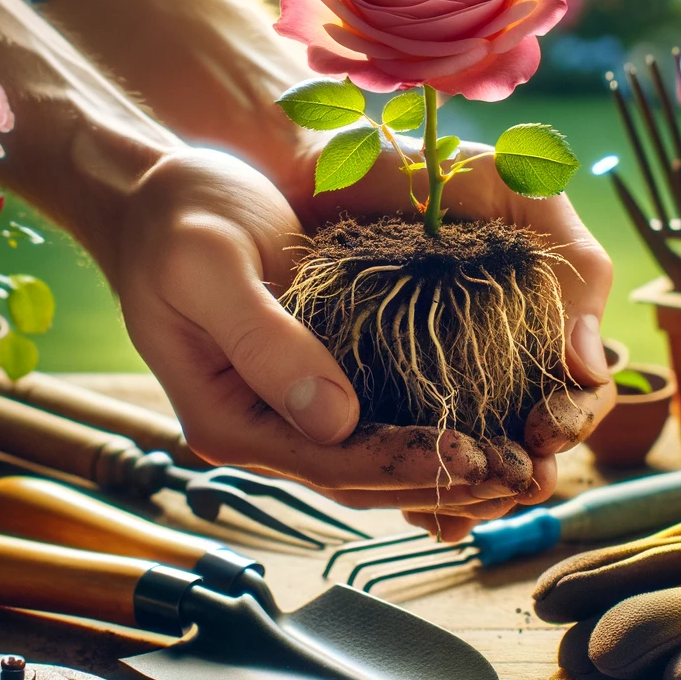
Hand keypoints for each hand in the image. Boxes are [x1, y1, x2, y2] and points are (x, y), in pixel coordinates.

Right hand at [113, 148, 544, 527]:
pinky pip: (375, 426)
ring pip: (373, 463)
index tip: (470, 453)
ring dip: (443, 472)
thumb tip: (334, 420)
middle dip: (439, 481)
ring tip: (517, 470)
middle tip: (519, 475)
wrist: (161, 197)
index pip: (327, 460)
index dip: (401, 462)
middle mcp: (260, 427)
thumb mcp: (211, 266)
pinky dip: (427, 438)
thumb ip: (265, 342)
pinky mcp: (311, 381)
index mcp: (227, 416)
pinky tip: (481, 437)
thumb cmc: (179, 220)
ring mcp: (286, 410)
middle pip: (359, 478)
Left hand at [283, 139, 616, 539]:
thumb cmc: (430, 167)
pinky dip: (417, 483)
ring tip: (458, 510)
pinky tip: (416, 505)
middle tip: (509, 483)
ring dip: (474, 494)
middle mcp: (494, 359)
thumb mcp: (523, 193)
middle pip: (528, 440)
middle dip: (524, 470)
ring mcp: (437, 378)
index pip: (577, 390)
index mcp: (537, 320)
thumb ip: (574, 263)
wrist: (327, 161)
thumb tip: (590, 363)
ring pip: (472, 457)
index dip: (573, 419)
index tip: (545, 428)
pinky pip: (406, 449)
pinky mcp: (377, 388)